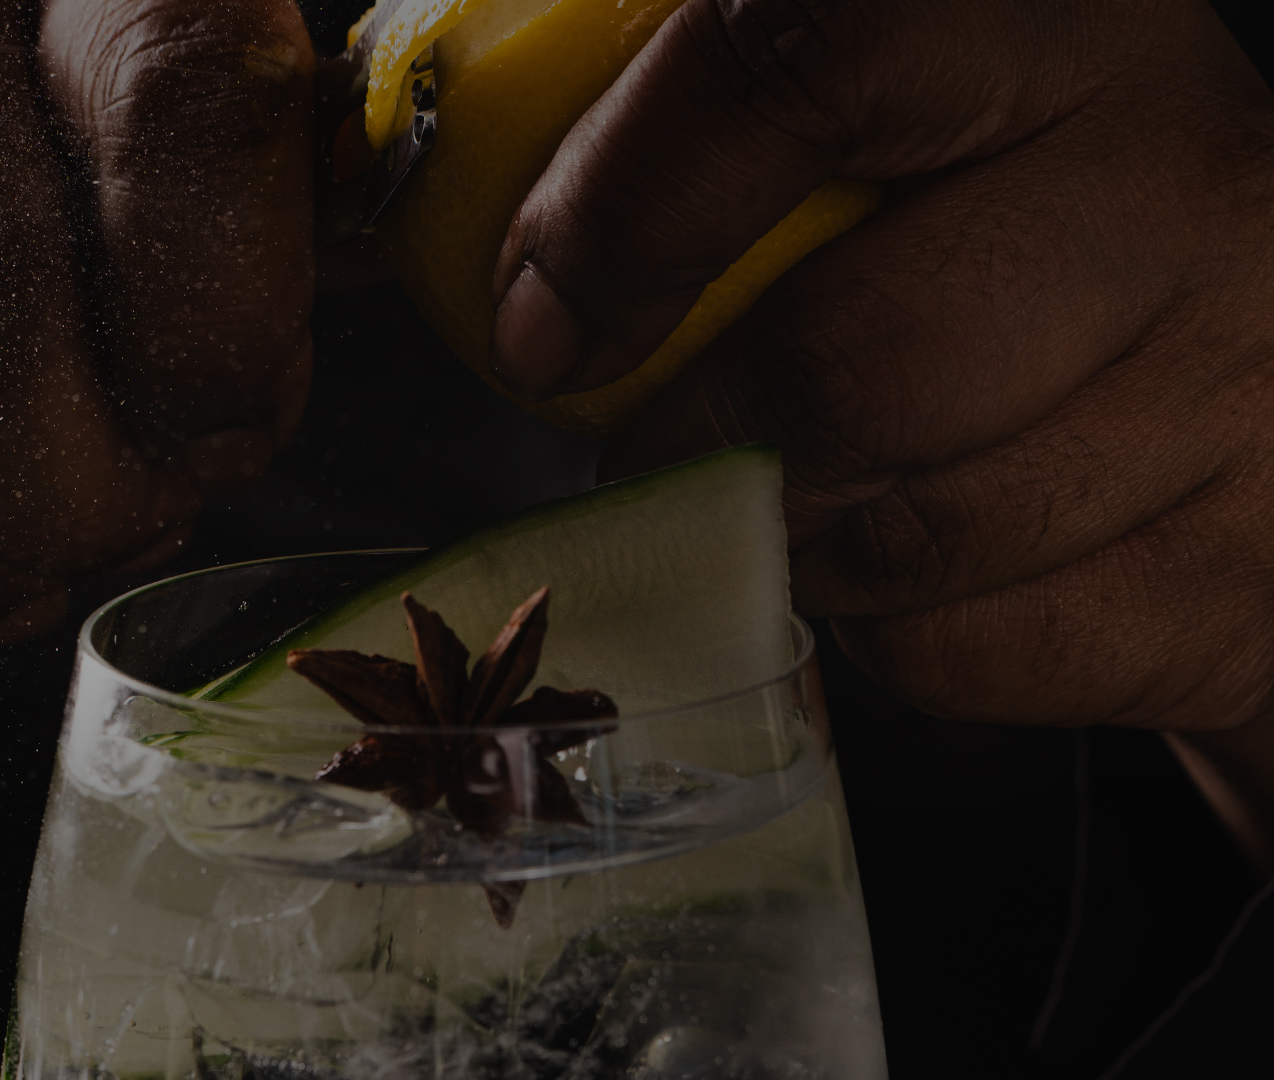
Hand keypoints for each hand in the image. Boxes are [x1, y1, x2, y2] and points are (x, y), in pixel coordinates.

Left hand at [490, 0, 1273, 854]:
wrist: (1266, 393)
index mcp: (1058, 28)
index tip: (543, 321)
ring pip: (902, 540)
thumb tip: (523, 280)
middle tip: (653, 451)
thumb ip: (734, 143)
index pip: (807, 61)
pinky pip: (965, 652)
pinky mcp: (1242, 574)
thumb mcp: (918, 124)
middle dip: (695, 442)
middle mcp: (1183, 187)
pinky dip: (891, 631)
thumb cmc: (1030, 240)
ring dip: (795, 542)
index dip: (634, 207)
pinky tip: (921, 558)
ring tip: (805, 492)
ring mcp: (1241, 389)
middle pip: (849, 365)